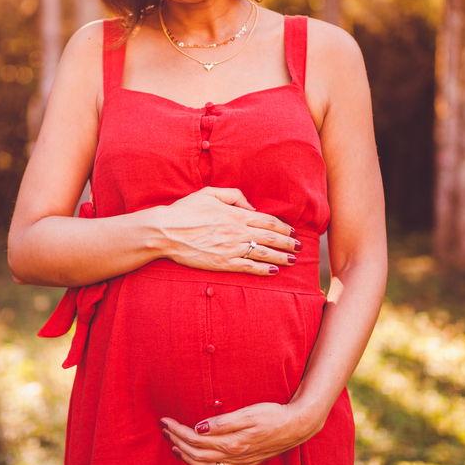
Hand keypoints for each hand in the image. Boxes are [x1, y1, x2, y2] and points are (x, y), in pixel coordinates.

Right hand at [157, 188, 299, 275]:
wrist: (165, 232)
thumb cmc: (185, 211)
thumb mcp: (209, 193)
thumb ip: (234, 195)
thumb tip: (251, 207)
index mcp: (236, 214)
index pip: (267, 221)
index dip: (283, 227)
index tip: (292, 231)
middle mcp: (237, 231)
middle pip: (271, 238)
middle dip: (288, 243)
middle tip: (299, 247)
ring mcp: (231, 249)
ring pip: (264, 253)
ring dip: (281, 257)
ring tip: (292, 260)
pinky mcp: (223, 263)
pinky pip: (249, 267)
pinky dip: (263, 270)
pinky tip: (273, 271)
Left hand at [158, 402, 321, 464]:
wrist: (297, 426)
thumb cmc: (272, 415)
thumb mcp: (247, 413)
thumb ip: (222, 423)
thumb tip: (198, 428)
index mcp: (231, 442)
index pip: (195, 438)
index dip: (177, 430)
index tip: (165, 420)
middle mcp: (233, 456)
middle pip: (197, 453)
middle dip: (177, 442)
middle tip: (164, 430)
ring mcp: (241, 463)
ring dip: (187, 458)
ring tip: (174, 447)